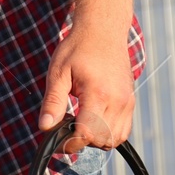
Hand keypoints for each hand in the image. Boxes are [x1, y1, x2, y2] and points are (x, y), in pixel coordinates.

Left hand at [38, 26, 134, 153]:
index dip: (71, 143)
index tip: (57, 141)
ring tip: (78, 122)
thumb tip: (44, 127)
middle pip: (102, 140)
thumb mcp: (58, 73)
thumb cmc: (78, 49)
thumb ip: (53, 102)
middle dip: (81, 141)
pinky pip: (123, 130)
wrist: (103, 32)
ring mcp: (127, 102)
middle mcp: (118, 101)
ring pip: (115, 139)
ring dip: (96, 139)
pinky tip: (91, 120)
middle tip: (65, 127)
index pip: (88, 133)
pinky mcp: (130, 102)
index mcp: (98, 93)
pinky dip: (107, 133)